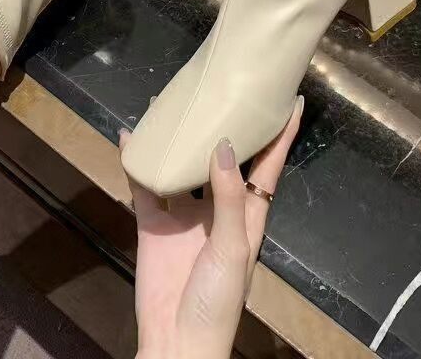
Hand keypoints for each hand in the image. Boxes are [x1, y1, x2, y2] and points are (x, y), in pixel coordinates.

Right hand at [120, 96, 303, 358]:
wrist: (177, 340)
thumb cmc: (219, 299)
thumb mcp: (233, 247)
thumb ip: (227, 197)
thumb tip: (222, 145)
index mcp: (248, 213)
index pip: (268, 164)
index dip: (281, 133)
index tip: (290, 99)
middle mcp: (217, 206)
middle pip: (223, 156)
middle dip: (223, 123)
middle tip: (221, 87)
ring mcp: (184, 213)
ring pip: (182, 163)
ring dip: (178, 136)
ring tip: (173, 102)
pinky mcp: (154, 221)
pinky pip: (145, 184)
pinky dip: (138, 161)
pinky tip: (130, 137)